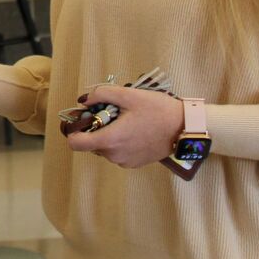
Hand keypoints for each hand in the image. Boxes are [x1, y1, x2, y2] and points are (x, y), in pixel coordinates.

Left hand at [65, 85, 183, 167]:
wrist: (185, 128)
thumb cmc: (157, 110)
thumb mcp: (129, 95)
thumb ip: (102, 94)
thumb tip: (83, 100)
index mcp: (110, 140)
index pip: (76, 144)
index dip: (73, 131)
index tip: (82, 119)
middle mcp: (114, 155)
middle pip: (91, 143)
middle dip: (96, 128)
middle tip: (112, 113)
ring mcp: (125, 162)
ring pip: (104, 147)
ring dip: (108, 134)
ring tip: (126, 120)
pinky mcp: (134, 164)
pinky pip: (117, 152)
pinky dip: (119, 142)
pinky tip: (134, 130)